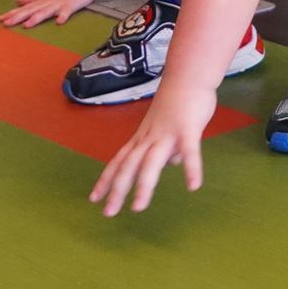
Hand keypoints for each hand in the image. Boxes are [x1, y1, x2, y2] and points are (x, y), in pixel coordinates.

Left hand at [1, 0, 96, 26]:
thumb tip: (16, 1)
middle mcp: (46, 4)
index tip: (0, 19)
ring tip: (26, 25)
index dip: (12, 14)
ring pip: (45, 12)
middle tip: (6, 23)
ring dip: (36, 18)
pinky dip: (62, 17)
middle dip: (18, 17)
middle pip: (30, 11)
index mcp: (40, 2)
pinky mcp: (69, 7)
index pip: (23, 9)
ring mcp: (58, 5)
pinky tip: (59, 22)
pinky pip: (66, 13)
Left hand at [90, 81, 218, 216]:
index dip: (106, 180)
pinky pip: (189, 152)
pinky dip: (191, 169)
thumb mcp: (168, 127)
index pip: (119, 161)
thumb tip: (173, 163)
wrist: (188, 75)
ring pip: (150, 163)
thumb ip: (170, 147)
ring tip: (138, 208)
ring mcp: (167, 134)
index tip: (94, 198)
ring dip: (143, 186)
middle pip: (128, 166)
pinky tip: (194, 186)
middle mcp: (149, 137)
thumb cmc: (178, 100)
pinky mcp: (188, 129)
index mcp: (142, 137)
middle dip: (117, 190)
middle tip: (108, 213)